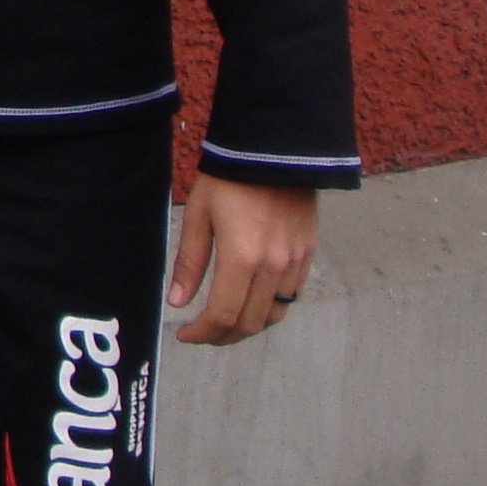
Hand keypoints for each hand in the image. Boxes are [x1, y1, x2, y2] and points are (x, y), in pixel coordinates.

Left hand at [167, 174, 317, 345]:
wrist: (272, 150)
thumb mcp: (199, 216)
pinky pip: (292, 296)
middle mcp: (273, 266)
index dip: (202, 333)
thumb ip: (190, 263)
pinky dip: (270, 307)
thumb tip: (178, 301)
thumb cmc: (229, 178)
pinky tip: (251, 300)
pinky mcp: (308, 253)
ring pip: (274, 315)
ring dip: (248, 326)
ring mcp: (295, 261)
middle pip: (250, 323)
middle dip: (222, 336)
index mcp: (242, 258)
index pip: (223, 315)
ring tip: (225, 321)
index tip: (185, 335)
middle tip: (202, 333)